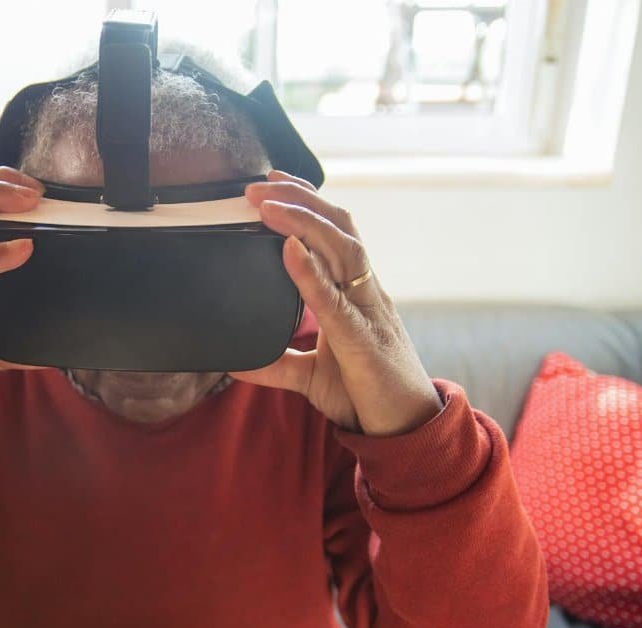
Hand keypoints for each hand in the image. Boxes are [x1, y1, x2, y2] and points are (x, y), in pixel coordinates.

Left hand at [230, 170, 441, 436]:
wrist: (406, 431)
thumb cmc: (366, 395)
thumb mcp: (311, 376)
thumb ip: (276, 364)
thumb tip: (234, 362)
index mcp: (355, 294)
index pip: (334, 233)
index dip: (307, 203)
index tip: (272, 183)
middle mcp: (365, 293)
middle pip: (338, 228)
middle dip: (298, 200)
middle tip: (257, 186)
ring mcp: (368, 313)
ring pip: (343, 249)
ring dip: (302, 221)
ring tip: (267, 205)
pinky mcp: (364, 341)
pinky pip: (336, 300)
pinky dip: (310, 272)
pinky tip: (289, 251)